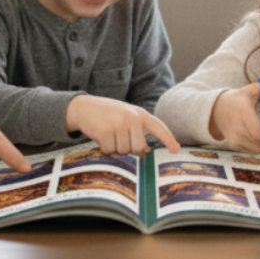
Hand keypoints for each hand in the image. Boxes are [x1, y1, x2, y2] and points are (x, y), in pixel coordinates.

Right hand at [65, 94, 179, 154]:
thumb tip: (144, 151)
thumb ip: (138, 131)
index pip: (158, 127)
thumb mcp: (126, 116)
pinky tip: (100, 137)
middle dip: (130, 149)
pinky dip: (105, 149)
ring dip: (115, 147)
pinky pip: (110, 151)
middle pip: (139, 148)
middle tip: (119, 138)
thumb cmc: (108, 115)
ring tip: (109, 134)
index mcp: (140, 114)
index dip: (168, 139)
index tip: (176, 149)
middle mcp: (132, 118)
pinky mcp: (106, 131)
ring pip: (124, 151)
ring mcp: (119, 124)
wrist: (84, 107)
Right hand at [206, 78, 259, 152]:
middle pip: (259, 143)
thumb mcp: (251, 90)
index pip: (258, 134)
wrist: (218, 110)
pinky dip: (255, 146)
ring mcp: (235, 138)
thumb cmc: (237, 100)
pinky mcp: (233, 145)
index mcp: (244, 113)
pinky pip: (250, 151)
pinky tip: (251, 136)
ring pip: (256, 149)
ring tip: (258, 133)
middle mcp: (238, 128)